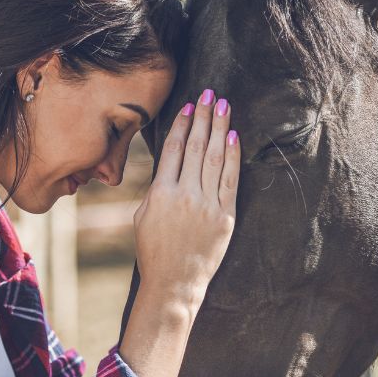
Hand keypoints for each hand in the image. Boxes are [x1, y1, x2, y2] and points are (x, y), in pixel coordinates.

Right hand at [133, 89, 239, 310]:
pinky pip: (230, 180)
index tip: (190, 105)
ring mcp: (207, 205)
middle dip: (204, 116)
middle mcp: (185, 195)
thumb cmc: (153, 251)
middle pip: (197, 146)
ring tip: (224, 105)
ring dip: (220, 127)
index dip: (183, 124)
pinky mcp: (225, 216)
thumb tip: (172, 163)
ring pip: (215, 157)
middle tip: (210, 93)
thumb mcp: (143, 216)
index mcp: (160, 193)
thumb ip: (157, 188)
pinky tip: (234, 136)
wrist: (174, 284)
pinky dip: (233, 156)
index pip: (174, 148)